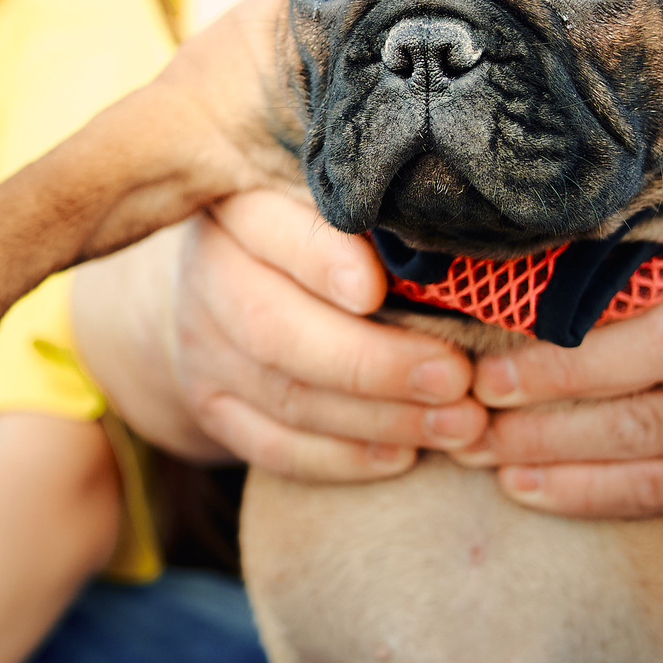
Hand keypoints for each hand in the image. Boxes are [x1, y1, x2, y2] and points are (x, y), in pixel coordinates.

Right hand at [169, 191, 487, 482]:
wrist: (231, 280)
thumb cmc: (318, 230)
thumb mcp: (335, 203)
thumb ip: (380, 218)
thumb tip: (460, 241)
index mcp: (241, 205)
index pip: (274, 231)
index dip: (321, 262)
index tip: (377, 289)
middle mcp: (210, 273)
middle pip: (275, 331)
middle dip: (373, 363)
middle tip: (456, 379)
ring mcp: (201, 346)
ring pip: (285, 397)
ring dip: (379, 420)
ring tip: (458, 425)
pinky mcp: (210, 405)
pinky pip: (273, 448)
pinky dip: (341, 458)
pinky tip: (402, 456)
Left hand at [473, 268, 662, 516]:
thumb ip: (653, 248)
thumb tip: (520, 249)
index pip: (653, 317)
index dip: (565, 342)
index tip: (485, 350)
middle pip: (646, 384)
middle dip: (547, 396)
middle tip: (470, 399)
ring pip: (650, 446)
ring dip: (554, 452)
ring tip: (480, 448)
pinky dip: (589, 493)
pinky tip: (526, 487)